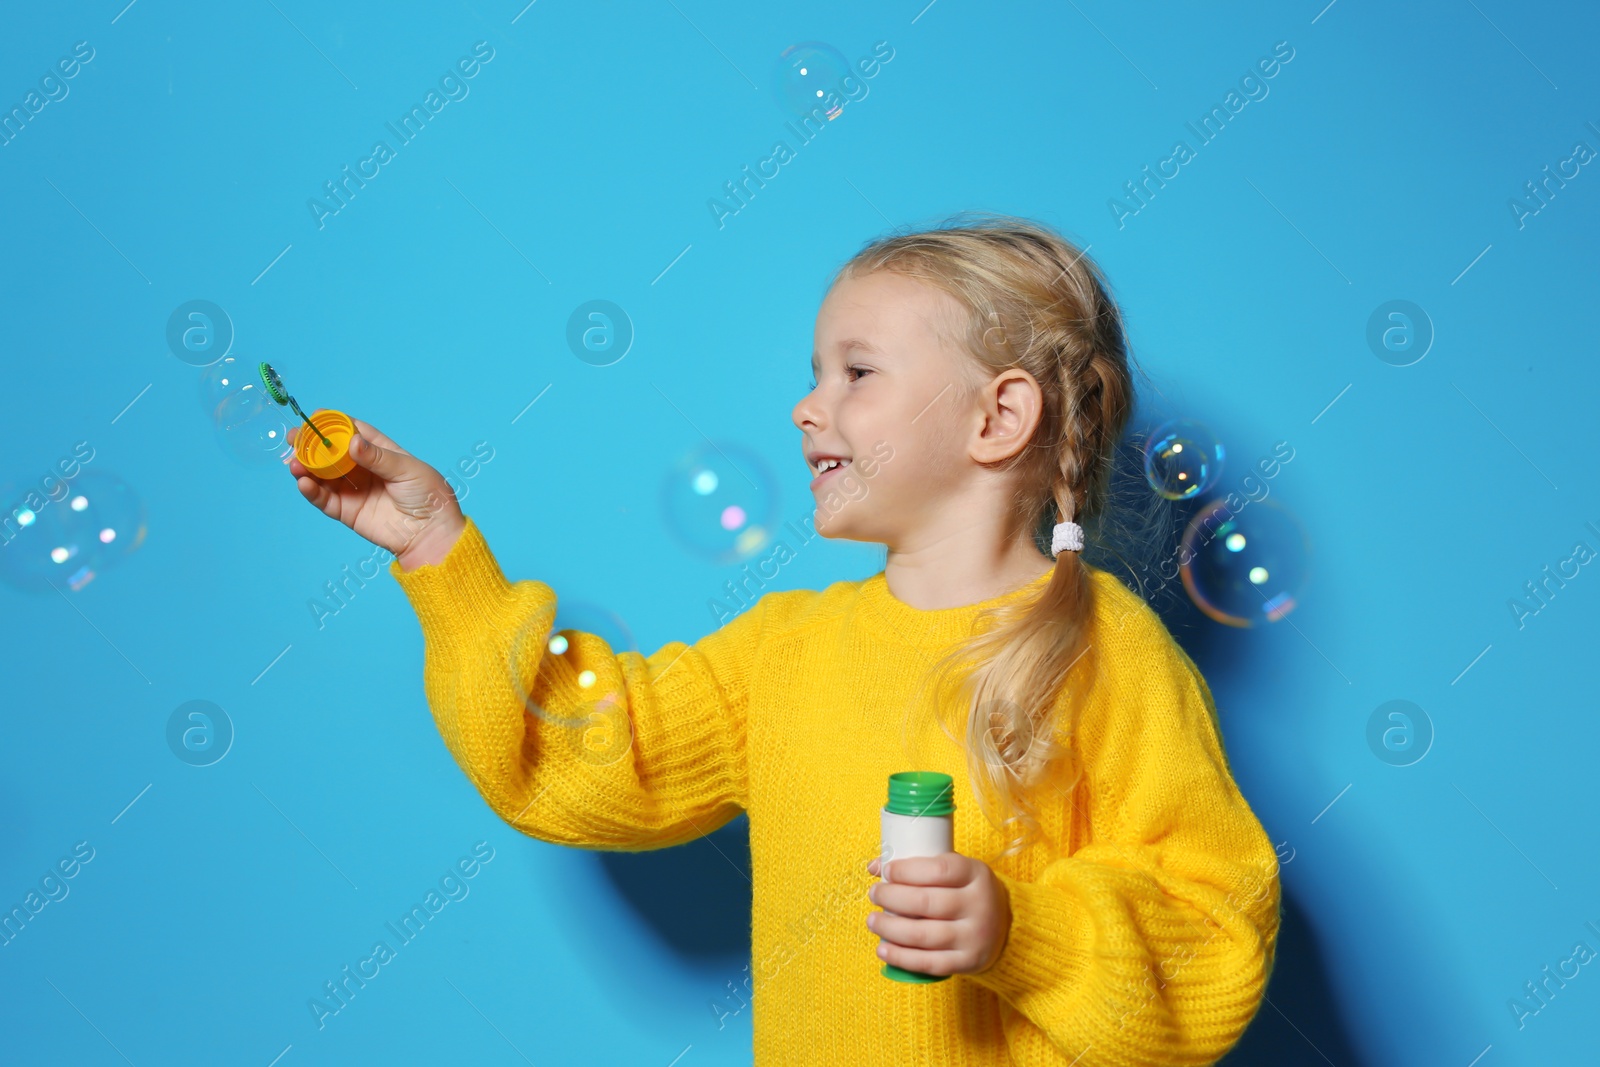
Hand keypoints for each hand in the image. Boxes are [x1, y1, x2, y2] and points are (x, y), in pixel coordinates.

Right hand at [285, 418, 465, 570]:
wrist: (432, 534)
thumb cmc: (429, 497)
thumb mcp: (407, 470)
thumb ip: (378, 458)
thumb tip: (352, 443)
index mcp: (382, 453)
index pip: (354, 432)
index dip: (334, 424)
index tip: (315, 417)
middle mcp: (365, 469)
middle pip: (332, 453)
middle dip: (311, 445)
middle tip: (293, 438)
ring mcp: (354, 490)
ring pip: (323, 475)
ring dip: (306, 468)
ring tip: (294, 463)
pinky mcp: (348, 511)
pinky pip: (325, 499)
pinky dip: (311, 491)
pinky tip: (303, 482)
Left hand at [865, 852, 1012, 976]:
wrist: (1003, 927)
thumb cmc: (966, 892)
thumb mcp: (954, 872)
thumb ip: (919, 867)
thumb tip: (873, 866)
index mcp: (976, 874)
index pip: (939, 870)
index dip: (907, 870)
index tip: (886, 871)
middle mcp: (979, 905)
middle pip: (926, 902)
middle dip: (891, 898)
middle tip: (874, 894)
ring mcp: (974, 936)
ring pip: (923, 935)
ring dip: (890, 929)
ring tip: (872, 921)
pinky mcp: (967, 962)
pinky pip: (929, 963)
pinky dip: (901, 957)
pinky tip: (882, 950)